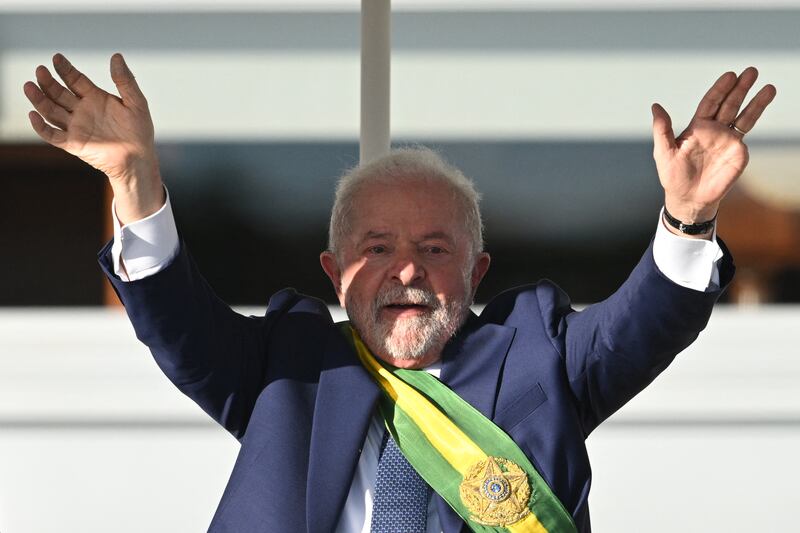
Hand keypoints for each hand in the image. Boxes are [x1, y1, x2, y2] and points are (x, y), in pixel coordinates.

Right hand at [23, 53, 163, 222]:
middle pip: (59, 93)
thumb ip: (125, 80)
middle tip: (40, 70)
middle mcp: (82, 110)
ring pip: (51, 111)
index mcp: (95, 98)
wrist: (139, 158)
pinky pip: (52, 135)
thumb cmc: (139, 131)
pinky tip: (33, 115)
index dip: (65, 69)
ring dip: (39, 99)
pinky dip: (41, 127)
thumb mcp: (136, 102)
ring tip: (29, 86)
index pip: (75, 80)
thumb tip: (116, 56)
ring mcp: (76, 127)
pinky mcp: (73, 143)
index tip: (57, 58)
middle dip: (48, 82)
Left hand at [651, 67, 776, 230]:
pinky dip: (754, 121)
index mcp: (697, 126)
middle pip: (730, 104)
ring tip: (768, 87)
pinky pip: (746, 134)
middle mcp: (715, 130)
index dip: (720, 89)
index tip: (730, 76)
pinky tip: (759, 108)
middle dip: (741, 88)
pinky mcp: (738, 153)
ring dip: (756, 102)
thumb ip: (662, 129)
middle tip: (751, 71)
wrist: (688, 198)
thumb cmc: (672, 175)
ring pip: (744, 116)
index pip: (711, 102)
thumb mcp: (663, 151)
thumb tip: (655, 105)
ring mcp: (728, 140)